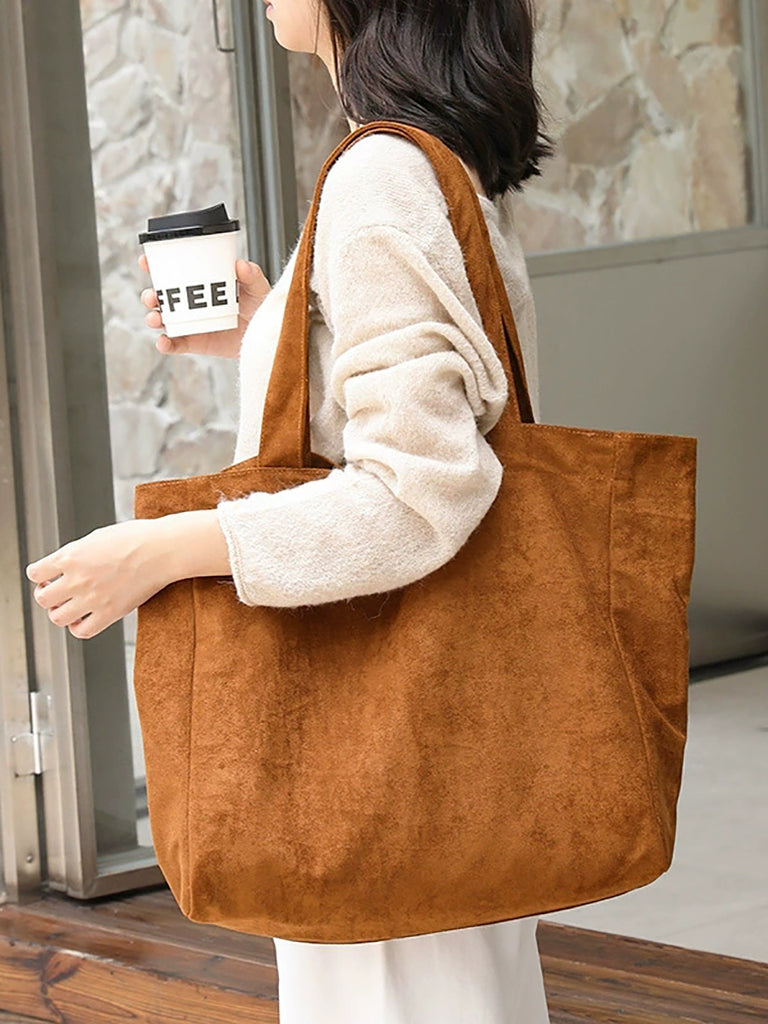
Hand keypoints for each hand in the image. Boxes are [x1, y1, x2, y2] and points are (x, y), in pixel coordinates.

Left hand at [25, 520, 173, 639]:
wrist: (162, 550)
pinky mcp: (110, 613)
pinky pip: (82, 631)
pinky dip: (78, 627)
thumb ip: (76, 554)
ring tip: (71, 606)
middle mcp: (77, 578)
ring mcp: (92, 598)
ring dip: (61, 612)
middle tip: (59, 592)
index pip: (35, 573)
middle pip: (42, 598)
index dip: (40, 576)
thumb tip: (65, 566)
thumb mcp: (97, 538)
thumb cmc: (136, 538)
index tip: (49, 577)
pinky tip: (85, 618)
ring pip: (57, 617)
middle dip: (47, 595)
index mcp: (71, 556)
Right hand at [138, 254, 271, 358]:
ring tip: (156, 318)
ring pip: (162, 320)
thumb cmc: (259, 305)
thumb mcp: (257, 287)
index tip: (145, 261)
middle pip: (159, 297)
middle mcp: (188, 302)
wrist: (265, 335)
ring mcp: (189, 323)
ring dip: (153, 318)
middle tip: (152, 297)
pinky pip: (174, 345)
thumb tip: (240, 265)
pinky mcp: (193, 343)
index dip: (154, 265)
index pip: (171, 271)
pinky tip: (163, 342)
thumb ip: (252, 275)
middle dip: (149, 296)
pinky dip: (165, 344)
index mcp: (198, 283)